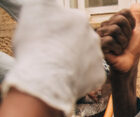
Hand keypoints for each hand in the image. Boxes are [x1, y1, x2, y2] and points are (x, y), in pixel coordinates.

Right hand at [3, 0, 104, 116]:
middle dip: (70, 44)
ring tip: (59, 68)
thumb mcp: (34, 11)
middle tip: (53, 53)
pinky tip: (68, 78)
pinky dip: (80, 77)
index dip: (57, 29)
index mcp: (79, 19)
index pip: (69, 21)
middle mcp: (94, 36)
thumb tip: (51, 4)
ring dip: (76, 61)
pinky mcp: (100, 75)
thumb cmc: (36, 45)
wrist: (46, 80)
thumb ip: (46, 3)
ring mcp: (99, 56)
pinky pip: (90, 75)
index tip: (48, 37)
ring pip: (87, 57)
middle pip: (81, 39)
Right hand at [97, 4, 139, 72]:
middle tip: (126, 41)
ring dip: (123, 41)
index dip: (132, 23)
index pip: (124, 12)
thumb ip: (137, 17)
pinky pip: (110, 40)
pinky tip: (116, 52)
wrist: (129, 64)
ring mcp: (101, 35)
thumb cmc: (133, 49)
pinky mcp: (99, 45)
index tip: (132, 32)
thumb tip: (138, 4)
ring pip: (115, 29)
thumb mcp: (139, 31)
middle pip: (120, 19)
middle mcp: (106, 26)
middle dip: (128, 33)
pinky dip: (118, 48)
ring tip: (121, 47)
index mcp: (115, 21)